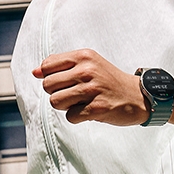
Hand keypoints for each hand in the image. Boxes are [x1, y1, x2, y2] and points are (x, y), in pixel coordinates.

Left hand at [32, 49, 149, 124]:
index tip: (65, 82)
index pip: (47, 66)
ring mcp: (93, 89)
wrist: (139, 96)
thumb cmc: (109, 81)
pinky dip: (77, 117)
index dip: (50, 77)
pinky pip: (70, 117)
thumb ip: (61, 65)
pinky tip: (90, 111)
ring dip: (66, 106)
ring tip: (81, 102)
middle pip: (47, 85)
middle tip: (75, 94)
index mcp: (84, 56)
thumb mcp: (89, 64)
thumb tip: (34, 72)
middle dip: (57, 93)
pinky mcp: (97, 108)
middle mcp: (87, 70)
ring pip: (55, 102)